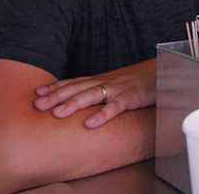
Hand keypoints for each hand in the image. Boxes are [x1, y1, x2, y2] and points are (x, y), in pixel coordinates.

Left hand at [33, 59, 155, 128]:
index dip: (56, 87)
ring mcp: (117, 89)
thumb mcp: (114, 84)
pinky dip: (103, 115)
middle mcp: (105, 82)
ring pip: (92, 95)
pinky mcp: (131, 97)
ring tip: (57, 113)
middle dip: (57, 96)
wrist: (162, 73)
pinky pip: (115, 107)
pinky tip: (90, 124)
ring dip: (74, 103)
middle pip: (78, 87)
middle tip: (38, 105)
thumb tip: (76, 100)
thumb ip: (97, 91)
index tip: (37, 93)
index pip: (74, 82)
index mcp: (100, 80)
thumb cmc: (136, 82)